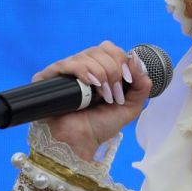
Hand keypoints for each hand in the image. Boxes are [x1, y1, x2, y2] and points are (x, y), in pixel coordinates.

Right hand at [32, 41, 153, 160]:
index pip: (111, 49)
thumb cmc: (101, 126)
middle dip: (113, 71)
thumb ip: (142, 85)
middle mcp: (83, 67)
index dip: (122, 61)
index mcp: (101, 70)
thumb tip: (136, 59)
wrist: (81, 141)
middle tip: (113, 94)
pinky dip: (83, 71)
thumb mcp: (130, 106)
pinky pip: (67, 63)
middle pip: (101, 49)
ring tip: (102, 96)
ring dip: (101, 75)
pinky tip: (90, 84)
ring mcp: (66, 71)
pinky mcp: (49, 76)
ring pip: (87, 55)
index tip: (127, 80)